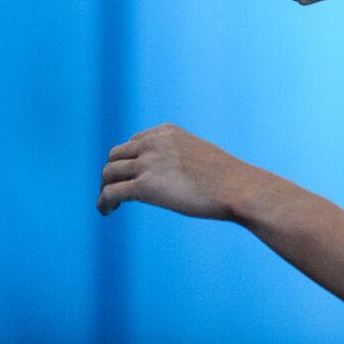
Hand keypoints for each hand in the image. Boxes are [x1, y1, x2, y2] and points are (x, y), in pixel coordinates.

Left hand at [97, 124, 260, 219]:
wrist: (239, 188)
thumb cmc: (228, 179)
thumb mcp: (201, 156)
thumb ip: (180, 158)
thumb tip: (170, 176)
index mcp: (167, 132)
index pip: (133, 142)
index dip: (128, 161)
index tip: (130, 175)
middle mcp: (153, 143)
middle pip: (115, 156)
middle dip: (113, 173)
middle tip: (116, 190)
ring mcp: (148, 163)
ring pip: (108, 174)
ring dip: (105, 188)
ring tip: (110, 203)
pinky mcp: (144, 186)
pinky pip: (111, 193)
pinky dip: (103, 202)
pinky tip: (106, 212)